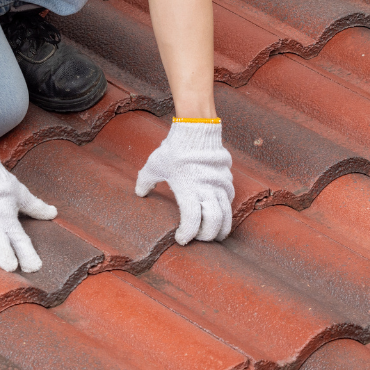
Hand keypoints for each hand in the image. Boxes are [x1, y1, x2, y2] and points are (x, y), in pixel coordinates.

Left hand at [135, 119, 233, 243]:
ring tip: (214, 236)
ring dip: (220, 228)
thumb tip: (140, 192)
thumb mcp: (154, 165)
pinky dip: (225, 212)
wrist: (196, 130)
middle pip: (214, 222)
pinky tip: (219, 215)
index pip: (192, 221)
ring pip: (226, 214)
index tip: (181, 239)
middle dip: (207, 236)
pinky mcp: (227, 180)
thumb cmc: (174, 149)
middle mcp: (207, 189)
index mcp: (188, 190)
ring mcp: (220, 185)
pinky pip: (229, 201)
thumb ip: (145, 181)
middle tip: (199, 239)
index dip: (188, 234)